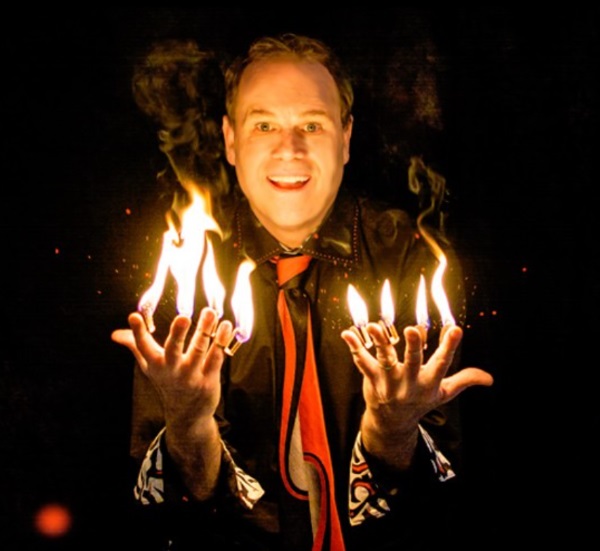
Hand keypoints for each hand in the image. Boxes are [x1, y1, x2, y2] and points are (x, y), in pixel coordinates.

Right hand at [111, 307, 232, 428]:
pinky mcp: (208, 380)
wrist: (186, 416)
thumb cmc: (167, 382)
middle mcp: (172, 370)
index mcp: (155, 364)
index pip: (143, 347)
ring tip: (211, 313)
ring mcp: (191, 376)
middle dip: (177, 333)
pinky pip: (215, 358)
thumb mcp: (150, 366)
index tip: (134, 316)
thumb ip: (135, 346)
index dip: (138, 332)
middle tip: (183, 317)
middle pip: (173, 349)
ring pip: (199, 349)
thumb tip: (114, 334)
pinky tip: (226, 326)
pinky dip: (221, 341)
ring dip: (206, 330)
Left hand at [341, 322, 492, 434]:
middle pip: (412, 361)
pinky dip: (354, 347)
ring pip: (384, 359)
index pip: (442, 363)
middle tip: (412, 329)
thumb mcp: (444, 393)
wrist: (392, 423)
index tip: (455, 328)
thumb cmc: (420, 401)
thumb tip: (490, 378)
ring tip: (373, 325)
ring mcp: (389, 381)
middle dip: (413, 346)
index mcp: (430, 383)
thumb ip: (464, 380)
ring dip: (379, 341)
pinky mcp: (371, 379)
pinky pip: (362, 361)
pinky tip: (347, 333)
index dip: (449, 346)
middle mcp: (410, 382)